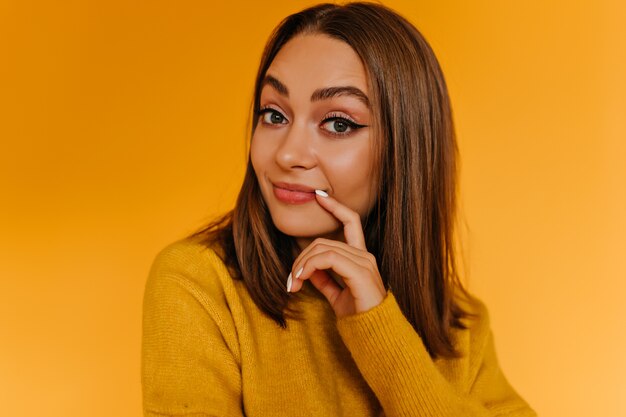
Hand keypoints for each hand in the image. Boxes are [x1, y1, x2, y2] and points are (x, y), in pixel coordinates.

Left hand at [287, 190, 386, 318]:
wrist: (375, 335)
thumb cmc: (358, 316)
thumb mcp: (336, 295)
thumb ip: (325, 280)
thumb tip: (308, 270)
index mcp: (361, 257)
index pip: (351, 221)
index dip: (336, 207)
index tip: (320, 196)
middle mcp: (364, 255)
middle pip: (324, 241)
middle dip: (301, 258)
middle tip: (291, 280)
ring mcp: (364, 262)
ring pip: (323, 249)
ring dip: (302, 265)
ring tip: (294, 283)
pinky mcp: (360, 272)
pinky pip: (328, 258)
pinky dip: (310, 266)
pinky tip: (302, 279)